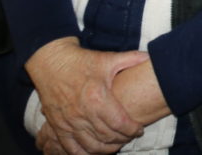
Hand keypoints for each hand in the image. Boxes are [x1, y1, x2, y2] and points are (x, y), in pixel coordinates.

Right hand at [25, 37, 147, 153]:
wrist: (51, 62)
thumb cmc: (81, 61)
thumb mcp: (107, 59)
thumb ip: (131, 59)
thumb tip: (150, 56)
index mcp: (97, 98)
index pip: (120, 123)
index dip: (133, 129)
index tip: (139, 129)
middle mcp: (83, 113)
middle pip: (108, 137)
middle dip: (123, 139)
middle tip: (130, 135)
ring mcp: (69, 122)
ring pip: (92, 147)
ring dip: (107, 149)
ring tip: (117, 143)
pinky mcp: (57, 126)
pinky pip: (72, 149)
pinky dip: (86, 154)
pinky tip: (95, 150)